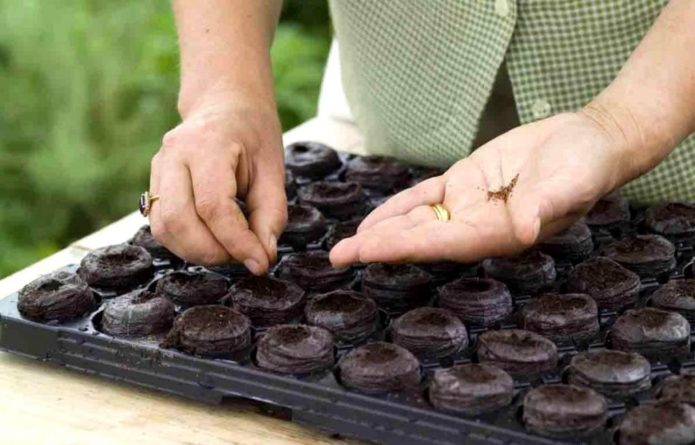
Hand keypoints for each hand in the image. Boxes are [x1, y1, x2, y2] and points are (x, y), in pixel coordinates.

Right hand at [149, 98, 286, 274]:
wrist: (225, 104)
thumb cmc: (253, 133)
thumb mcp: (273, 170)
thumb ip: (270, 215)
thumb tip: (261, 257)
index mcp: (207, 145)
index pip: (213, 207)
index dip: (236, 242)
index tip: (259, 262)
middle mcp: (174, 154)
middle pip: (179, 220)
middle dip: (213, 251)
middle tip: (243, 257)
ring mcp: (158, 167)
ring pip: (163, 227)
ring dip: (196, 251)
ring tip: (229, 250)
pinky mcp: (154, 183)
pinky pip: (160, 225)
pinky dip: (184, 243)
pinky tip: (211, 241)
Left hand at [330, 111, 630, 265]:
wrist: (588, 141)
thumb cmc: (585, 165)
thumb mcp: (570, 182)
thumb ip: (543, 205)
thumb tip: (525, 230)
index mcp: (499, 233)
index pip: (443, 243)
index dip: (404, 246)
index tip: (369, 250)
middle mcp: (477, 226)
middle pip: (420, 239)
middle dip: (379, 247)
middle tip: (338, 257)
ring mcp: (468, 206)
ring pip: (416, 221)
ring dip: (380, 231)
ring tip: (345, 246)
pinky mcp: (464, 182)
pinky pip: (425, 197)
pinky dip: (399, 207)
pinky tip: (374, 220)